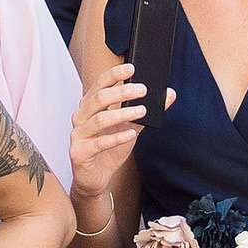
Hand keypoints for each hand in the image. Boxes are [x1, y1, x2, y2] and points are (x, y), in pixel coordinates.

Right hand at [69, 61, 168, 214]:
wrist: (96, 179)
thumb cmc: (110, 150)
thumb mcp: (131, 128)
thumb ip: (146, 112)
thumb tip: (169, 94)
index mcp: (89, 107)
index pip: (99, 85)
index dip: (114, 75)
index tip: (131, 67)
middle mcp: (80, 118)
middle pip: (99, 98)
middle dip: (122, 92)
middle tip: (143, 90)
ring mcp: (77, 135)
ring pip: (99, 119)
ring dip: (123, 114)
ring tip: (142, 111)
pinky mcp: (79, 153)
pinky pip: (98, 143)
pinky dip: (116, 137)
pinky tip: (131, 134)